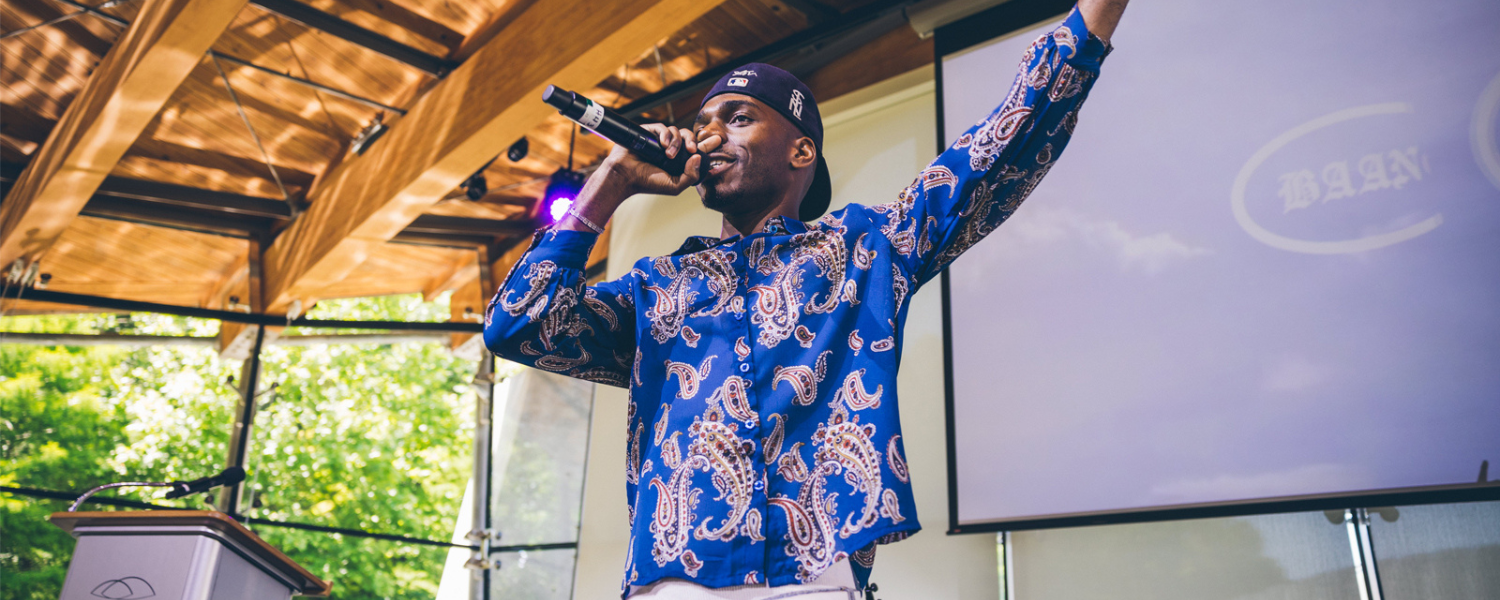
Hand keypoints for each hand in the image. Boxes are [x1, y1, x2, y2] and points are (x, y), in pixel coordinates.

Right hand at [597, 123, 715, 196]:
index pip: (697, 149)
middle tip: (693, 150)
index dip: (708, 144)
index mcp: (678, 160)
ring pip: (677, 131)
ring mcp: (660, 139)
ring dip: (676, 142)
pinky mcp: (649, 132)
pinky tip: (664, 145)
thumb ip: (691, 176)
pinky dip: (666, 135)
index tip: (719, 139)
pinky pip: (663, 127)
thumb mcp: (675, 186)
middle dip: (694, 141)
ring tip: (669, 155)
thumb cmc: (648, 183)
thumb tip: (698, 157)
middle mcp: (670, 148)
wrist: (626, 177)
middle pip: (689, 137)